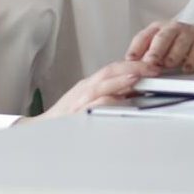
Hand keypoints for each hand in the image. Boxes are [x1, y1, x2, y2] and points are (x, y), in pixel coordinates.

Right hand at [25, 60, 160, 120]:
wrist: (40, 129)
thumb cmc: (65, 116)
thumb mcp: (89, 100)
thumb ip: (109, 94)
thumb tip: (134, 91)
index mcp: (90, 85)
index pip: (114, 69)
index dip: (134, 65)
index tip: (152, 65)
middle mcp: (85, 89)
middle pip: (110, 72)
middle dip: (132, 68)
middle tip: (152, 68)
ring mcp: (79, 101)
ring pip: (101, 86)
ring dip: (120, 80)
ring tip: (137, 77)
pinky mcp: (74, 115)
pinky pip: (90, 106)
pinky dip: (104, 101)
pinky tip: (115, 100)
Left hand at [124, 20, 193, 71]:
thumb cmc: (180, 44)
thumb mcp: (161, 47)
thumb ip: (147, 56)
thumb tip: (130, 71)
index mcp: (157, 29)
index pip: (143, 37)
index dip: (136, 48)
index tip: (130, 60)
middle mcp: (172, 29)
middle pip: (162, 37)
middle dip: (155, 51)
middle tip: (149, 62)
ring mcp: (188, 34)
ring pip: (179, 42)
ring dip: (173, 54)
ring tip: (168, 65)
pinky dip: (191, 60)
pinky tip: (186, 68)